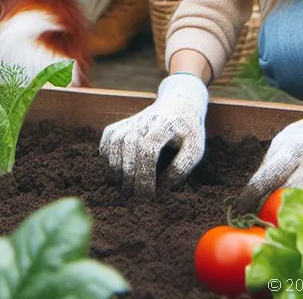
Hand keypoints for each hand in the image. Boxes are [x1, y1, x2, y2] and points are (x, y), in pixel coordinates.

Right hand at [99, 73, 208, 194]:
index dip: (144, 175)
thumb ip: (180, 168)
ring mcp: (130, 121)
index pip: (147, 150)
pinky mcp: (120, 124)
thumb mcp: (195, 149)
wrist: (177, 105)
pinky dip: (108, 158)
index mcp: (164, 125)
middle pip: (129, 147)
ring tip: (126, 187)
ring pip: (115, 143)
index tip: (148, 196)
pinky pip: (107, 141)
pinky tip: (118, 171)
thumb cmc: (188, 131)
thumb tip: (161, 187)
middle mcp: (143, 120)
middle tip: (136, 197)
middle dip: (130, 175)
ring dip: (117, 168)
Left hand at [235, 89, 302, 212]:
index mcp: (291, 146)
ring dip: (293, 214)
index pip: (267, 176)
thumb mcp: (284, 140)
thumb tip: (253, 192)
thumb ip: (271, 163)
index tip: (240, 209)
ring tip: (280, 224)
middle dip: (271, 209)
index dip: (251, 195)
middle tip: (258, 221)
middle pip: (287, 192)